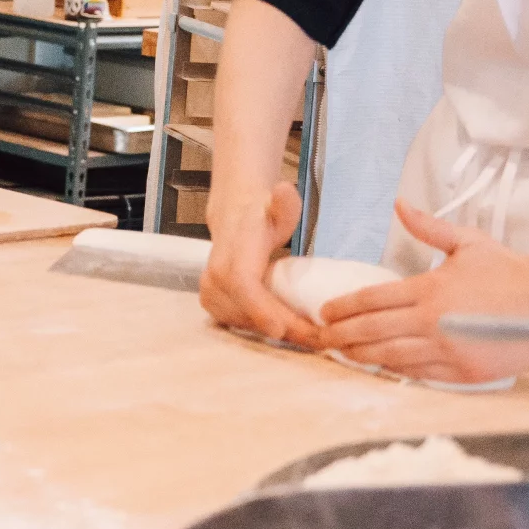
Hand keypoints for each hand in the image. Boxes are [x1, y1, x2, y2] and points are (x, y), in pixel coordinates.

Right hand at [198, 180, 315, 344]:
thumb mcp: (278, 205)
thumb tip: (283, 189)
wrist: (234, 217)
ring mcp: (209, 292)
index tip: (282, 330)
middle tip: (319, 340)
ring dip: (276, 334)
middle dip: (284, 329)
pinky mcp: (211, 303)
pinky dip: (263, 330)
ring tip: (310, 337)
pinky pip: (238, 324)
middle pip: (247, 312)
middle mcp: (214, 275)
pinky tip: (288, 329)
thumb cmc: (261, 214)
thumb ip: (284, 202)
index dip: (260, 309)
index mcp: (232, 253)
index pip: (242, 285)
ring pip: (244, 322)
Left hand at [314, 201, 528, 381]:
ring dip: (363, 356)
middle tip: (320, 339)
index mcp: (429, 288)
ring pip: (391, 357)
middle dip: (341, 336)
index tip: (324, 312)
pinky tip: (382, 367)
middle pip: (372, 331)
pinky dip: (397, 370)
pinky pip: (420, 374)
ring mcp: (448, 350)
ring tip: (343, 354)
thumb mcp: (468, 242)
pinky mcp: (465, 373)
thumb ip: (429, 228)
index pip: (372, 299)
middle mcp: (433, 321)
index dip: (343, 308)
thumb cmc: (510, 269)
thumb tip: (400, 205)